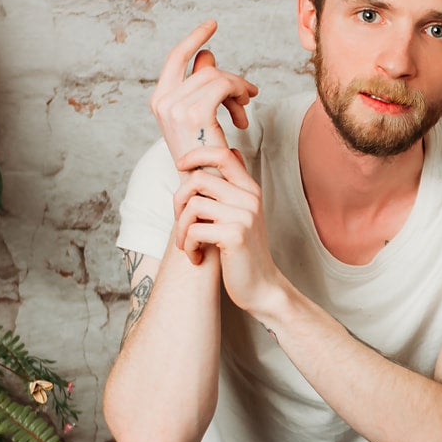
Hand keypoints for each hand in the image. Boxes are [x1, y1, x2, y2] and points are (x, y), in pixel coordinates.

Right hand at [151, 20, 257, 165]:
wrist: (206, 189)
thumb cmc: (206, 157)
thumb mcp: (200, 118)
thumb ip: (200, 85)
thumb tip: (206, 57)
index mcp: (159, 101)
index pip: (175, 58)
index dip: (193, 38)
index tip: (212, 24)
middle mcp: (162, 102)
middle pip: (206, 68)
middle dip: (231, 80)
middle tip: (248, 96)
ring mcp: (176, 107)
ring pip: (217, 76)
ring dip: (238, 90)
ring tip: (246, 109)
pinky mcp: (195, 112)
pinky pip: (224, 85)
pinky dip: (239, 94)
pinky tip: (244, 115)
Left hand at [173, 143, 280, 314]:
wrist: (262, 288)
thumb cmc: (245, 253)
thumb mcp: (243, 215)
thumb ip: (233, 188)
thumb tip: (230, 153)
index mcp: (250, 190)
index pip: (222, 154)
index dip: (196, 154)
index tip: (180, 165)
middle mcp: (250, 199)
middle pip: (199, 178)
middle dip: (179, 200)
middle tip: (181, 222)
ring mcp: (244, 216)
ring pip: (193, 205)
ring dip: (180, 229)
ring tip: (187, 244)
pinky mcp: (235, 235)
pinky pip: (194, 230)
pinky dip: (188, 246)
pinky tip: (196, 257)